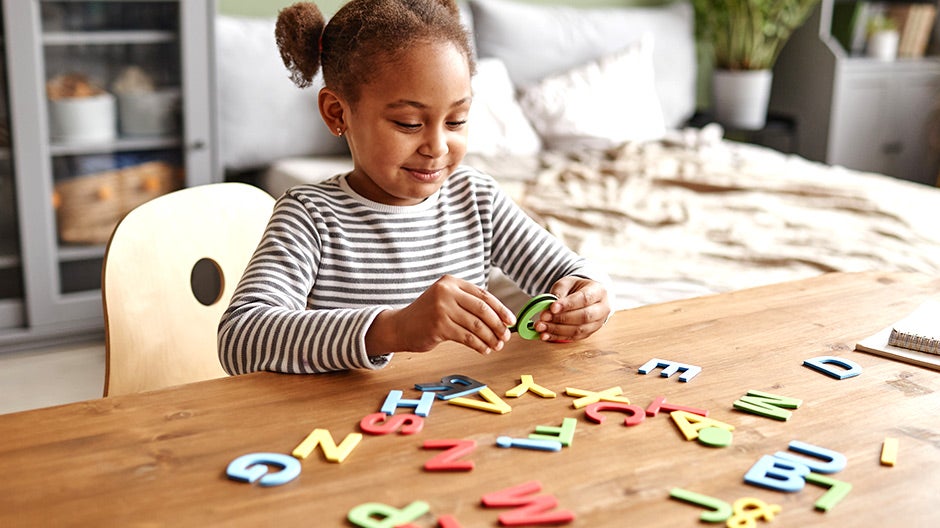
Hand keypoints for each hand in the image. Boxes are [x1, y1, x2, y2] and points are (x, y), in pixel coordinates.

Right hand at [366, 275, 515, 355]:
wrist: (400, 326)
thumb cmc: (427, 315)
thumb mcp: (446, 300)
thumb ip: (468, 303)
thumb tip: (500, 318)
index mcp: (451, 282)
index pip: (483, 295)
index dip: (500, 309)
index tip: (511, 321)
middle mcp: (446, 292)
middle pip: (482, 310)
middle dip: (498, 325)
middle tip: (506, 336)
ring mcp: (442, 309)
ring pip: (476, 325)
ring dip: (490, 338)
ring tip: (497, 345)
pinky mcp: (439, 326)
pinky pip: (467, 337)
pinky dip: (479, 345)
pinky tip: (484, 349)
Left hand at [534, 276, 609, 341]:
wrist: (586, 297)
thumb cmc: (577, 288)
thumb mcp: (567, 283)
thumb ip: (559, 292)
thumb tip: (549, 306)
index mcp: (599, 291)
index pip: (585, 299)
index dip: (568, 304)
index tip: (552, 307)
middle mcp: (602, 309)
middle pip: (584, 317)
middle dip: (561, 318)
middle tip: (544, 317)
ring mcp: (597, 323)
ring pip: (578, 330)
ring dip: (557, 330)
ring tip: (541, 327)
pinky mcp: (588, 333)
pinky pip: (573, 338)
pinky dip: (557, 337)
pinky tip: (545, 335)